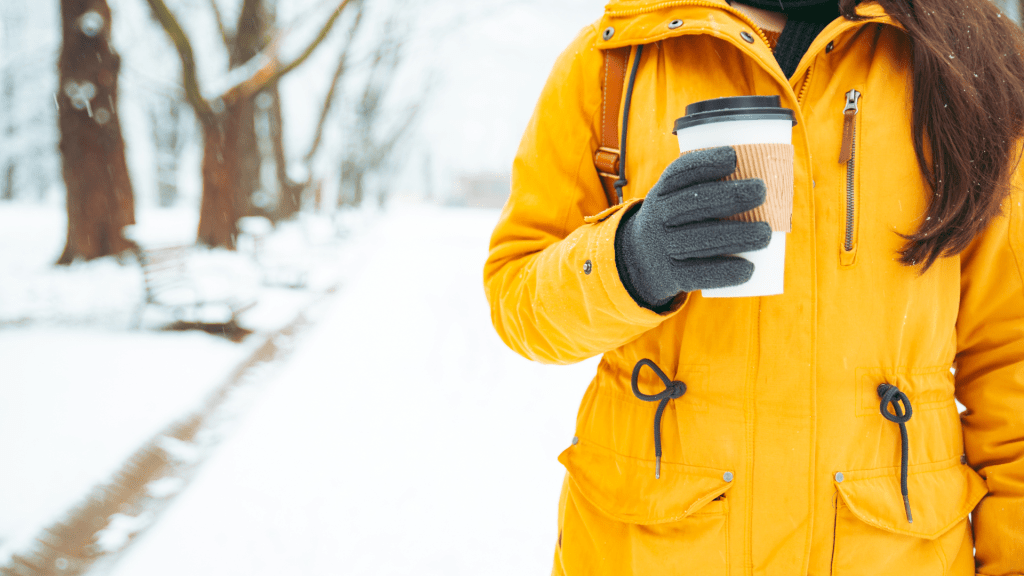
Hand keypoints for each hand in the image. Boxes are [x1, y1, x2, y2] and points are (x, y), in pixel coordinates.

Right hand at [615, 146, 771, 309]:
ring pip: (700, 240)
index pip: (678, 174)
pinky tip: (749, 269)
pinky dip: (724, 273)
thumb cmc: (677, 223)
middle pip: (692, 204)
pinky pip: (697, 275)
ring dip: (736, 236)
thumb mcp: (674, 200)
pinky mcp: (671, 276)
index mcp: (662, 193)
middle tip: (760, 191)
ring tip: (765, 234)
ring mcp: (662, 248)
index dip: (704, 163)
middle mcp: (657, 218)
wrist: (639, 263)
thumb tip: (772, 173)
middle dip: (728, 195)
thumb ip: (706, 188)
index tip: (733, 157)